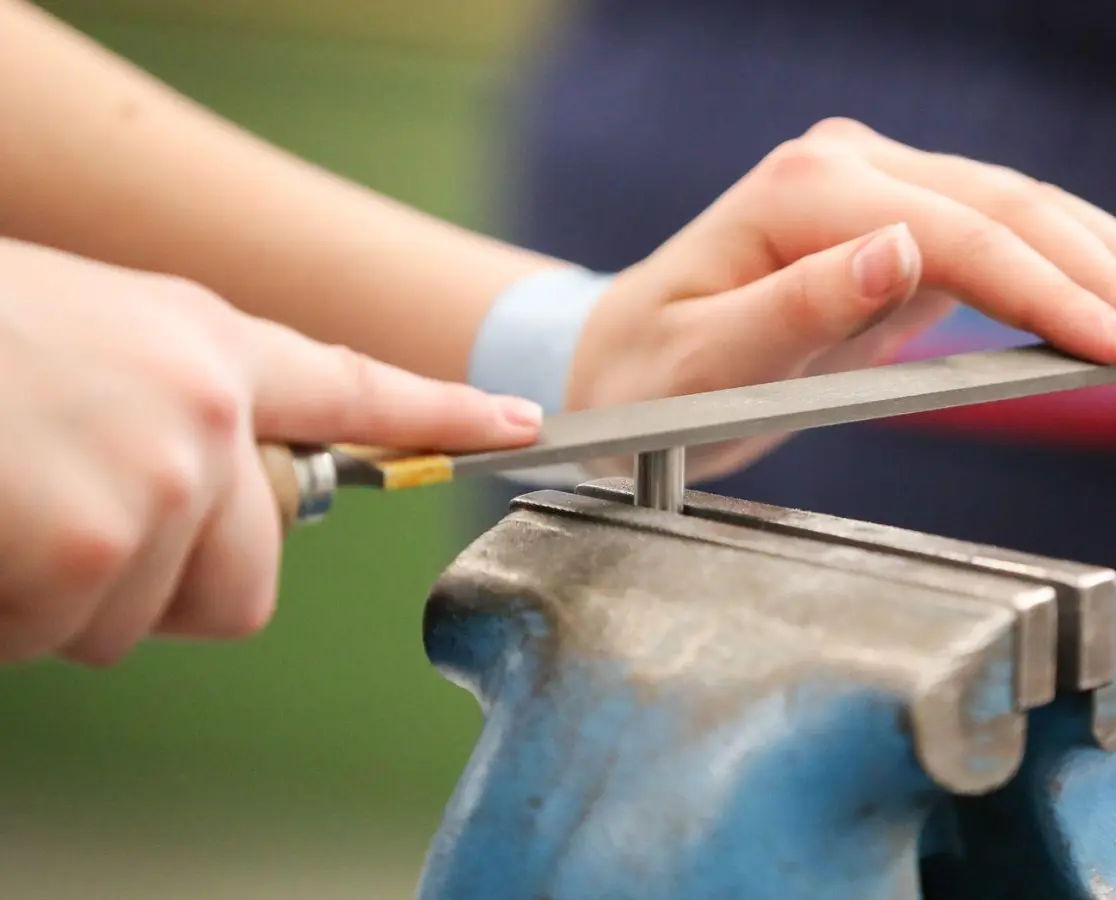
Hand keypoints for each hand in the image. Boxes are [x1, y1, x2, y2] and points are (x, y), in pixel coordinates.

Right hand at [0, 240, 543, 666]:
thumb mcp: (97, 334)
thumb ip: (184, 402)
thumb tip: (222, 493)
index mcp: (208, 348)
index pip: (354, 388)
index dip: (443, 412)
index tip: (518, 422)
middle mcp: (208, 413)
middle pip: (242, 588)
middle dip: (156, 587)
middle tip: (66, 518)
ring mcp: (158, 482)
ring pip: (132, 623)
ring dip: (53, 596)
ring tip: (2, 498)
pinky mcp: (92, 548)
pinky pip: (54, 640)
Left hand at [567, 118, 1115, 478]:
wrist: (623, 364)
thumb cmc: (647, 381)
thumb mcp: (699, 365)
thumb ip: (791, 308)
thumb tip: (897, 250)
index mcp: (803, 195)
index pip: (959, 236)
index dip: (1052, 292)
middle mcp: (846, 172)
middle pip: (1007, 212)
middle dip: (1109, 273)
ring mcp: (876, 189)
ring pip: (1019, 213)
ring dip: (1113, 258)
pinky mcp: (895, 224)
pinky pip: (1001, 232)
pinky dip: (1078, 247)